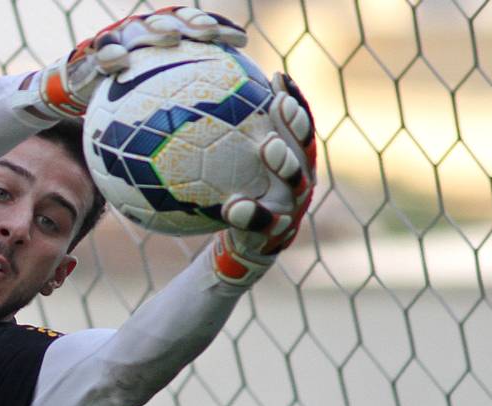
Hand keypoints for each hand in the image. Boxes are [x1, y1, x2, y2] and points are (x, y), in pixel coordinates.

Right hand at [33, 7, 246, 118]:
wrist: (75, 93)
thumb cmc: (121, 103)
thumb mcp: (152, 105)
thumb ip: (180, 108)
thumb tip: (225, 132)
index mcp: (161, 42)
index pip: (194, 28)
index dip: (218, 29)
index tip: (240, 42)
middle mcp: (140, 35)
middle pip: (171, 21)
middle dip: (192, 23)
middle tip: (210, 34)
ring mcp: (115, 40)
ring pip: (137, 29)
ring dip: (154, 30)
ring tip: (170, 39)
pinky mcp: (90, 54)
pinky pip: (100, 52)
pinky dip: (110, 54)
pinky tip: (120, 62)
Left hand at [212, 72, 316, 285]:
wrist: (240, 243)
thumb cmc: (230, 194)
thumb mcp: (227, 164)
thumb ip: (223, 134)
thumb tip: (187, 89)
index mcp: (292, 161)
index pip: (297, 126)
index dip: (293, 100)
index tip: (277, 76)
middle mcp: (298, 182)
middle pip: (304, 150)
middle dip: (296, 125)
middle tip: (281, 104)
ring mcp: (290, 208)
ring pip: (294, 185)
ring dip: (285, 163)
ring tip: (269, 145)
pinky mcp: (274, 234)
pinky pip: (264, 224)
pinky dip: (251, 215)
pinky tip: (233, 207)